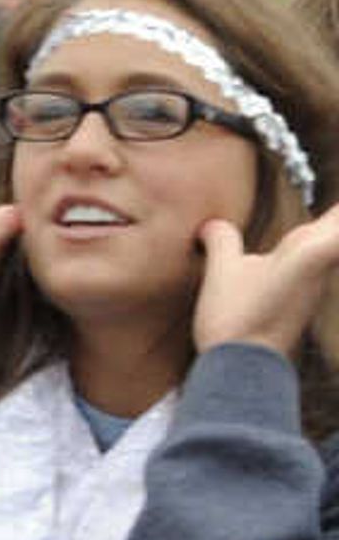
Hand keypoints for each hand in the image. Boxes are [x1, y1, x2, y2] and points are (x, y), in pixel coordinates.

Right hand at [193, 198, 338, 354]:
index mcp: (310, 248)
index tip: (337, 170)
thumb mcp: (222, 271)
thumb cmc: (237, 319)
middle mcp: (322, 261)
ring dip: (328, 227)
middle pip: (337, 226)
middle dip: (334, 215)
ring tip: (327, 215)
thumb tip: (212, 224)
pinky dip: (319, 243)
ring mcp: (317, 280)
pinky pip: (321, 257)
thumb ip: (222, 239)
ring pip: (332, 242)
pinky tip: (300, 243)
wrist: (245, 369)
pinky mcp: (306, 295)